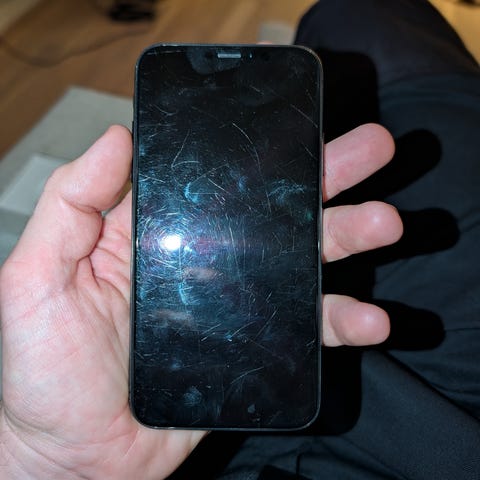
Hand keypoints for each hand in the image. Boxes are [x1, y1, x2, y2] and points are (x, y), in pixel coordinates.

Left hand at [0, 123, 401, 478]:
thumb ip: (70, 205)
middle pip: (274, 210)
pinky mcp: (253, 347)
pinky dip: (340, 322)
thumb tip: (117, 138)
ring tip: (383, 222)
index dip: (258, 150)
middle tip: (369, 151)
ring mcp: (234, 303)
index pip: (218, 178)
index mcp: (158, 232)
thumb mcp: (35, 278)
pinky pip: (306, 329)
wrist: (76, 453)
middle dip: (325, 177)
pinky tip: (368, 318)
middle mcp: (204, 258)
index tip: (297, 124)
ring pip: (303, 261)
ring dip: (346, 238)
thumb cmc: (46, 371)